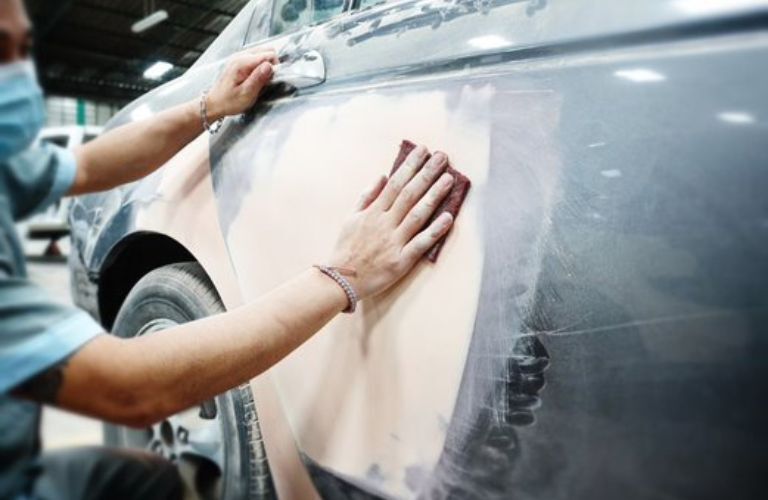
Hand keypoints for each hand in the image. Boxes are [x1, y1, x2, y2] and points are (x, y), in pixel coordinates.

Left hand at [205, 48, 278, 119]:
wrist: (214, 103)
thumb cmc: (228, 101)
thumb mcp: (246, 94)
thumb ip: (258, 79)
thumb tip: (270, 66)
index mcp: (242, 62)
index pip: (269, 55)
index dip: (274, 68)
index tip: (269, 81)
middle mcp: (240, 56)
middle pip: (267, 50)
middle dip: (271, 65)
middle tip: (265, 81)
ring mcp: (239, 56)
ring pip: (262, 53)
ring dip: (266, 66)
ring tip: (258, 80)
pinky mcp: (239, 60)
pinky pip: (256, 58)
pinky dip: (260, 67)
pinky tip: (254, 78)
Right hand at [329, 146, 455, 299]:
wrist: (340, 280)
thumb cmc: (346, 249)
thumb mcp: (350, 218)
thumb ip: (366, 196)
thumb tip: (381, 175)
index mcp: (372, 212)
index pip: (395, 184)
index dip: (410, 166)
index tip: (423, 150)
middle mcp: (384, 224)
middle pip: (409, 194)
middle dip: (426, 173)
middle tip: (442, 157)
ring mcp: (393, 242)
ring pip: (417, 214)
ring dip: (434, 195)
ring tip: (449, 179)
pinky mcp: (401, 261)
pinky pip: (421, 243)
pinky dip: (435, 230)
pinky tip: (448, 217)